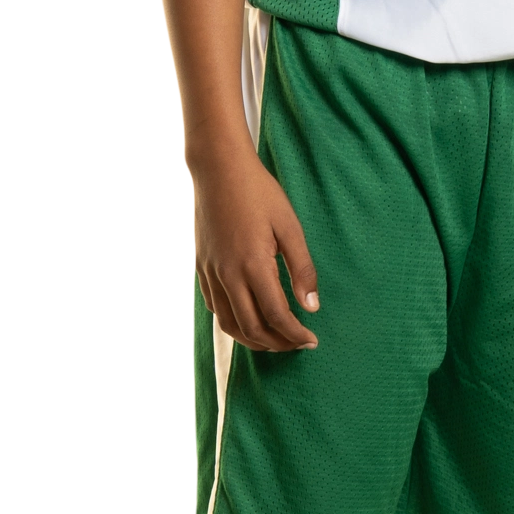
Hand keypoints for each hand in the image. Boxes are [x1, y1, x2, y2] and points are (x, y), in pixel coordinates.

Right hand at [193, 147, 320, 350]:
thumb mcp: (289, 226)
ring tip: (275, 340)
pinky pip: (215, 307)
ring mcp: (211, 272)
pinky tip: (249, 318)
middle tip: (297, 344)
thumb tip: (311, 306)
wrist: (218, 169)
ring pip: (229, 324)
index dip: (295, 334)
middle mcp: (228, 275)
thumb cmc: (258, 192)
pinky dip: (233, 322)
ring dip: (253, 339)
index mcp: (253, 265)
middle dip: (277, 343)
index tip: (311, 341)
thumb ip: (302, 268)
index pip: (276, 316)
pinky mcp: (201, 267)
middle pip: (252, 328)